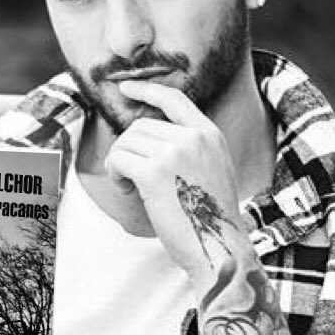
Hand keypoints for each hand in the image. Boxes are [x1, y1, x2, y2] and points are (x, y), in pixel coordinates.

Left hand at [104, 81, 246, 283]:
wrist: (218, 247)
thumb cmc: (210, 219)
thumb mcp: (212, 170)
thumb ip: (190, 148)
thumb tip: (149, 137)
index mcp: (209, 134)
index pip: (174, 98)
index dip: (146, 89)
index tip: (125, 87)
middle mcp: (193, 137)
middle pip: (140, 125)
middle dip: (128, 149)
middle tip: (132, 178)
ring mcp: (174, 152)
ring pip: (126, 142)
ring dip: (120, 164)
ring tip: (132, 187)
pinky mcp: (154, 172)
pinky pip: (118, 159)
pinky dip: (115, 175)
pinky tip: (128, 192)